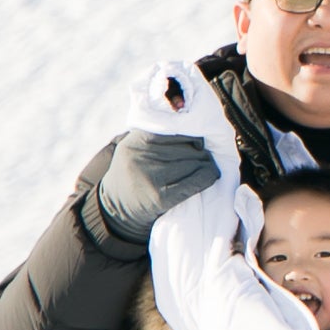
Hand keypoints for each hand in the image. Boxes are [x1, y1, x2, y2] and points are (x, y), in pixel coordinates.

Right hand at [88, 131, 220, 245]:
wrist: (118, 208)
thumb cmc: (135, 173)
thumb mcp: (135, 148)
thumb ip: (155, 134)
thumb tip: (191, 121)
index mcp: (135, 141)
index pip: (174, 129)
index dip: (190, 135)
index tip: (196, 142)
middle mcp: (140, 157)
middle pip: (187, 147)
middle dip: (200, 151)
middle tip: (203, 156)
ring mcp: (150, 178)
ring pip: (194, 161)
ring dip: (206, 163)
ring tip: (205, 166)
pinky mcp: (161, 197)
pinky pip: (196, 181)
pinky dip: (209, 176)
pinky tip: (211, 175)